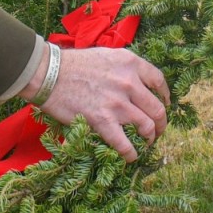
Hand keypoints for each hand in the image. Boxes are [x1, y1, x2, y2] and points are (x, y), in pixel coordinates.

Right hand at [18, 46, 169, 161]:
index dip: (164, 95)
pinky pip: (125, 144)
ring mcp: (117, 103)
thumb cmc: (72, 64)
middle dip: (161, 123)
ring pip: (147, 127)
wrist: (48, 74)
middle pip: (157, 108)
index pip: (158, 80)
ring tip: (146, 143)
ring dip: (149, 138)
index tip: (163, 103)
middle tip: (157, 130)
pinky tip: (130, 157)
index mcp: (129, 63)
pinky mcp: (103, 121)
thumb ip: (123, 67)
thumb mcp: (104, 55)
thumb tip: (134, 83)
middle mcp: (129, 82)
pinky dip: (131, 154)